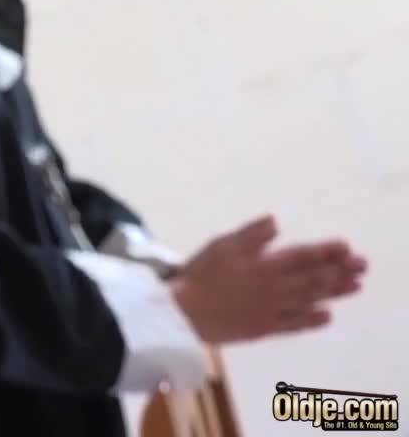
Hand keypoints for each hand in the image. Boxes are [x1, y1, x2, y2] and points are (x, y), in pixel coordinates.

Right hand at [169, 214, 366, 343]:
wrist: (185, 315)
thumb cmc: (200, 276)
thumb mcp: (221, 245)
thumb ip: (251, 235)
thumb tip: (276, 221)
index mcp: (265, 265)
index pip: (302, 256)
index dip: (326, 251)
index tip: (347, 247)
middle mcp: (276, 288)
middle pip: (313, 278)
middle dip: (340, 270)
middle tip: (364, 266)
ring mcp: (272, 310)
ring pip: (310, 299)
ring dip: (335, 292)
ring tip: (356, 286)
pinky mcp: (265, 328)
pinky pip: (295, 325)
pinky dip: (313, 320)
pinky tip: (327, 316)